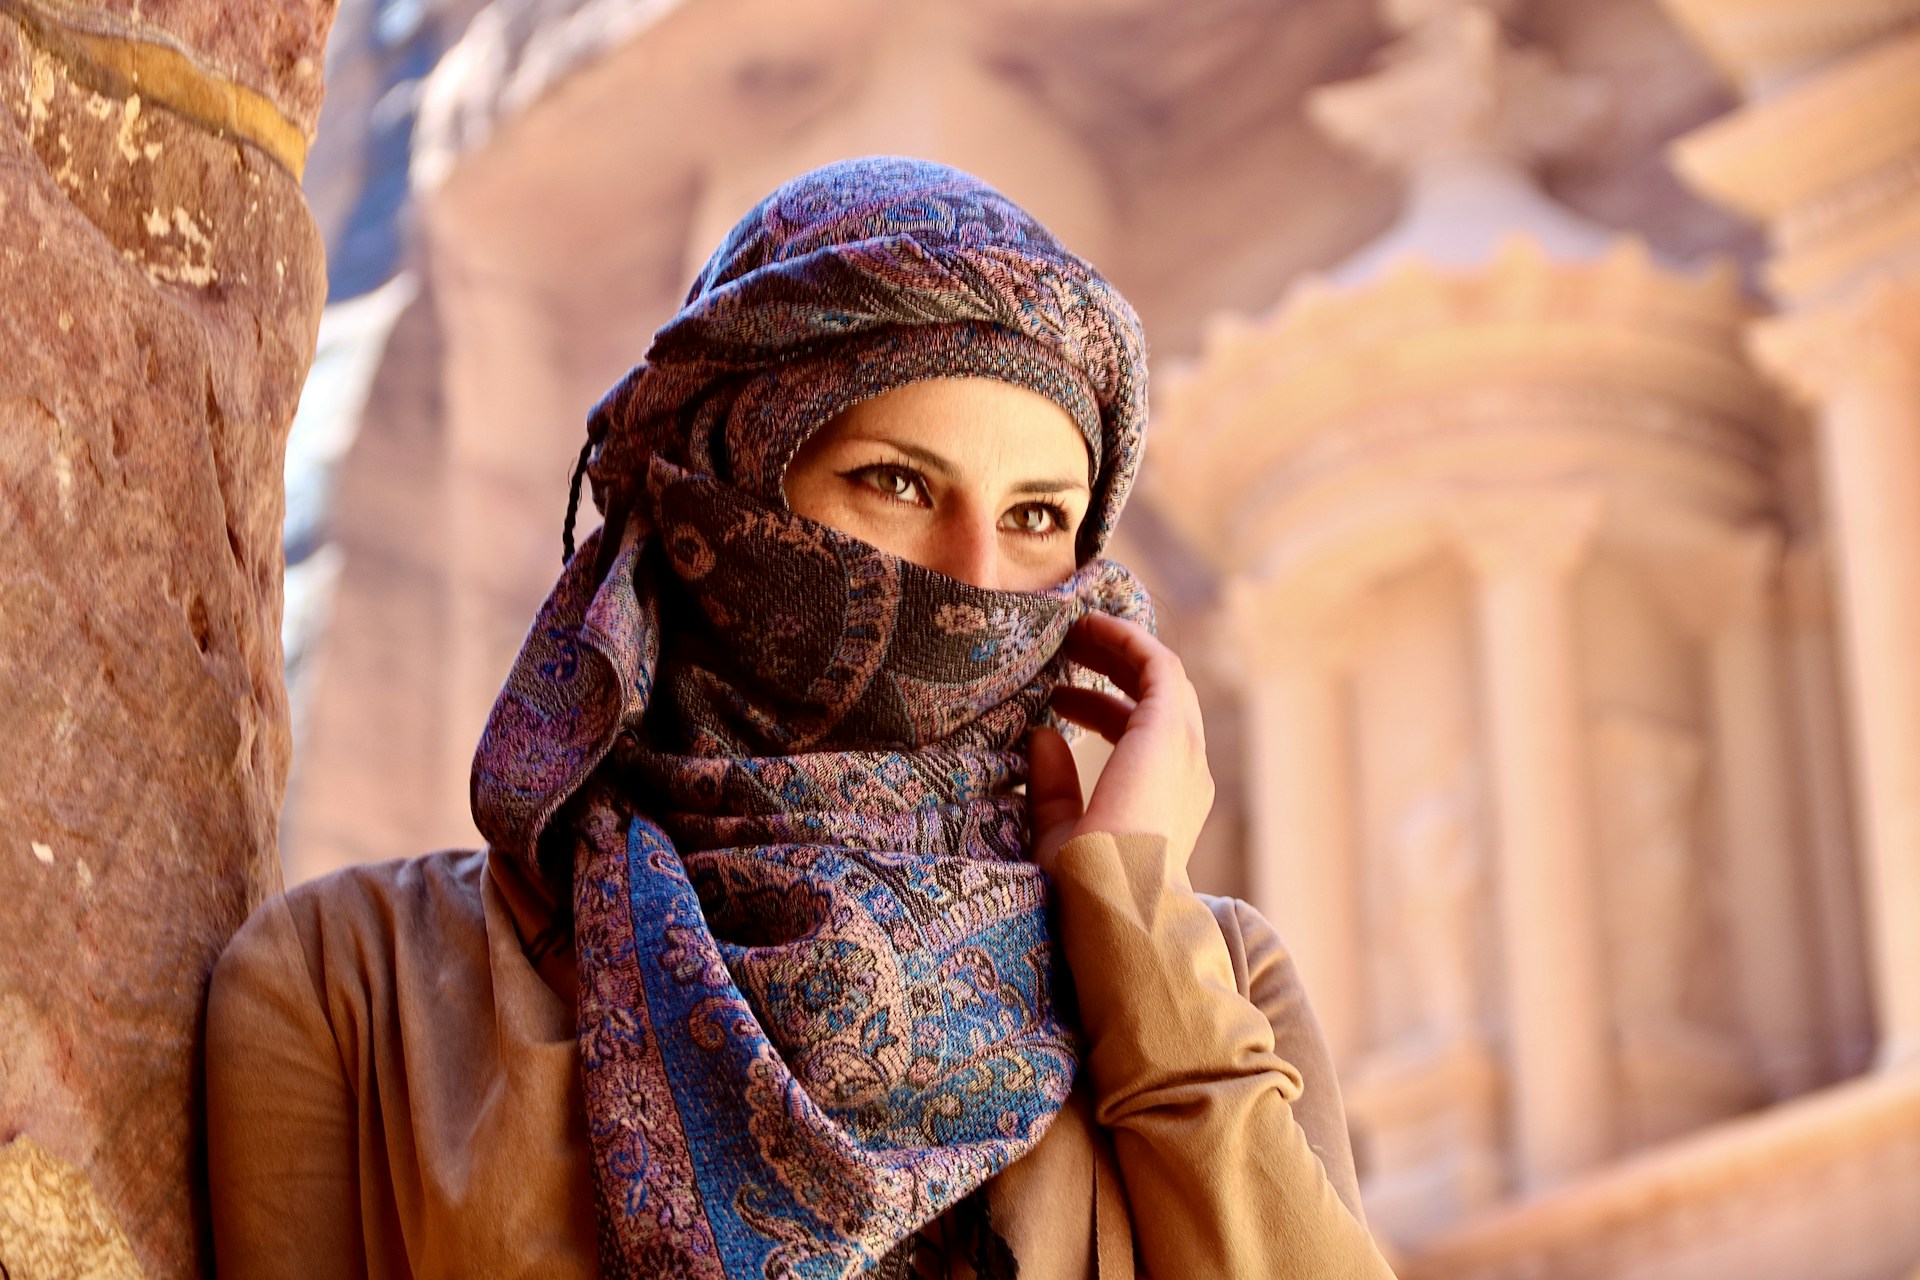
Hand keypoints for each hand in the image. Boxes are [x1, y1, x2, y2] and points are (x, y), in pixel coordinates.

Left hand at [1028, 611, 1215, 876]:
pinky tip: (1092, 626)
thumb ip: (1053, 789)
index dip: (1099, 707)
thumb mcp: (1057, 835)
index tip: (1058, 694)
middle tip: (1064, 648)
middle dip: (1110, 668)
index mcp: (1165, 800)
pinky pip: (1157, 665)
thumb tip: (1041, 735)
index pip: (1138, 736)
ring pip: (1159, 676)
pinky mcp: (1169, 730)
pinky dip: (1128, 640)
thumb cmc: (1085, 887)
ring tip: (1074, 629)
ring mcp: (1183, 749)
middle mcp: (1184, 772)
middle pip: (1153, 698)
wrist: (1113, 904)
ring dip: (1119, 647)